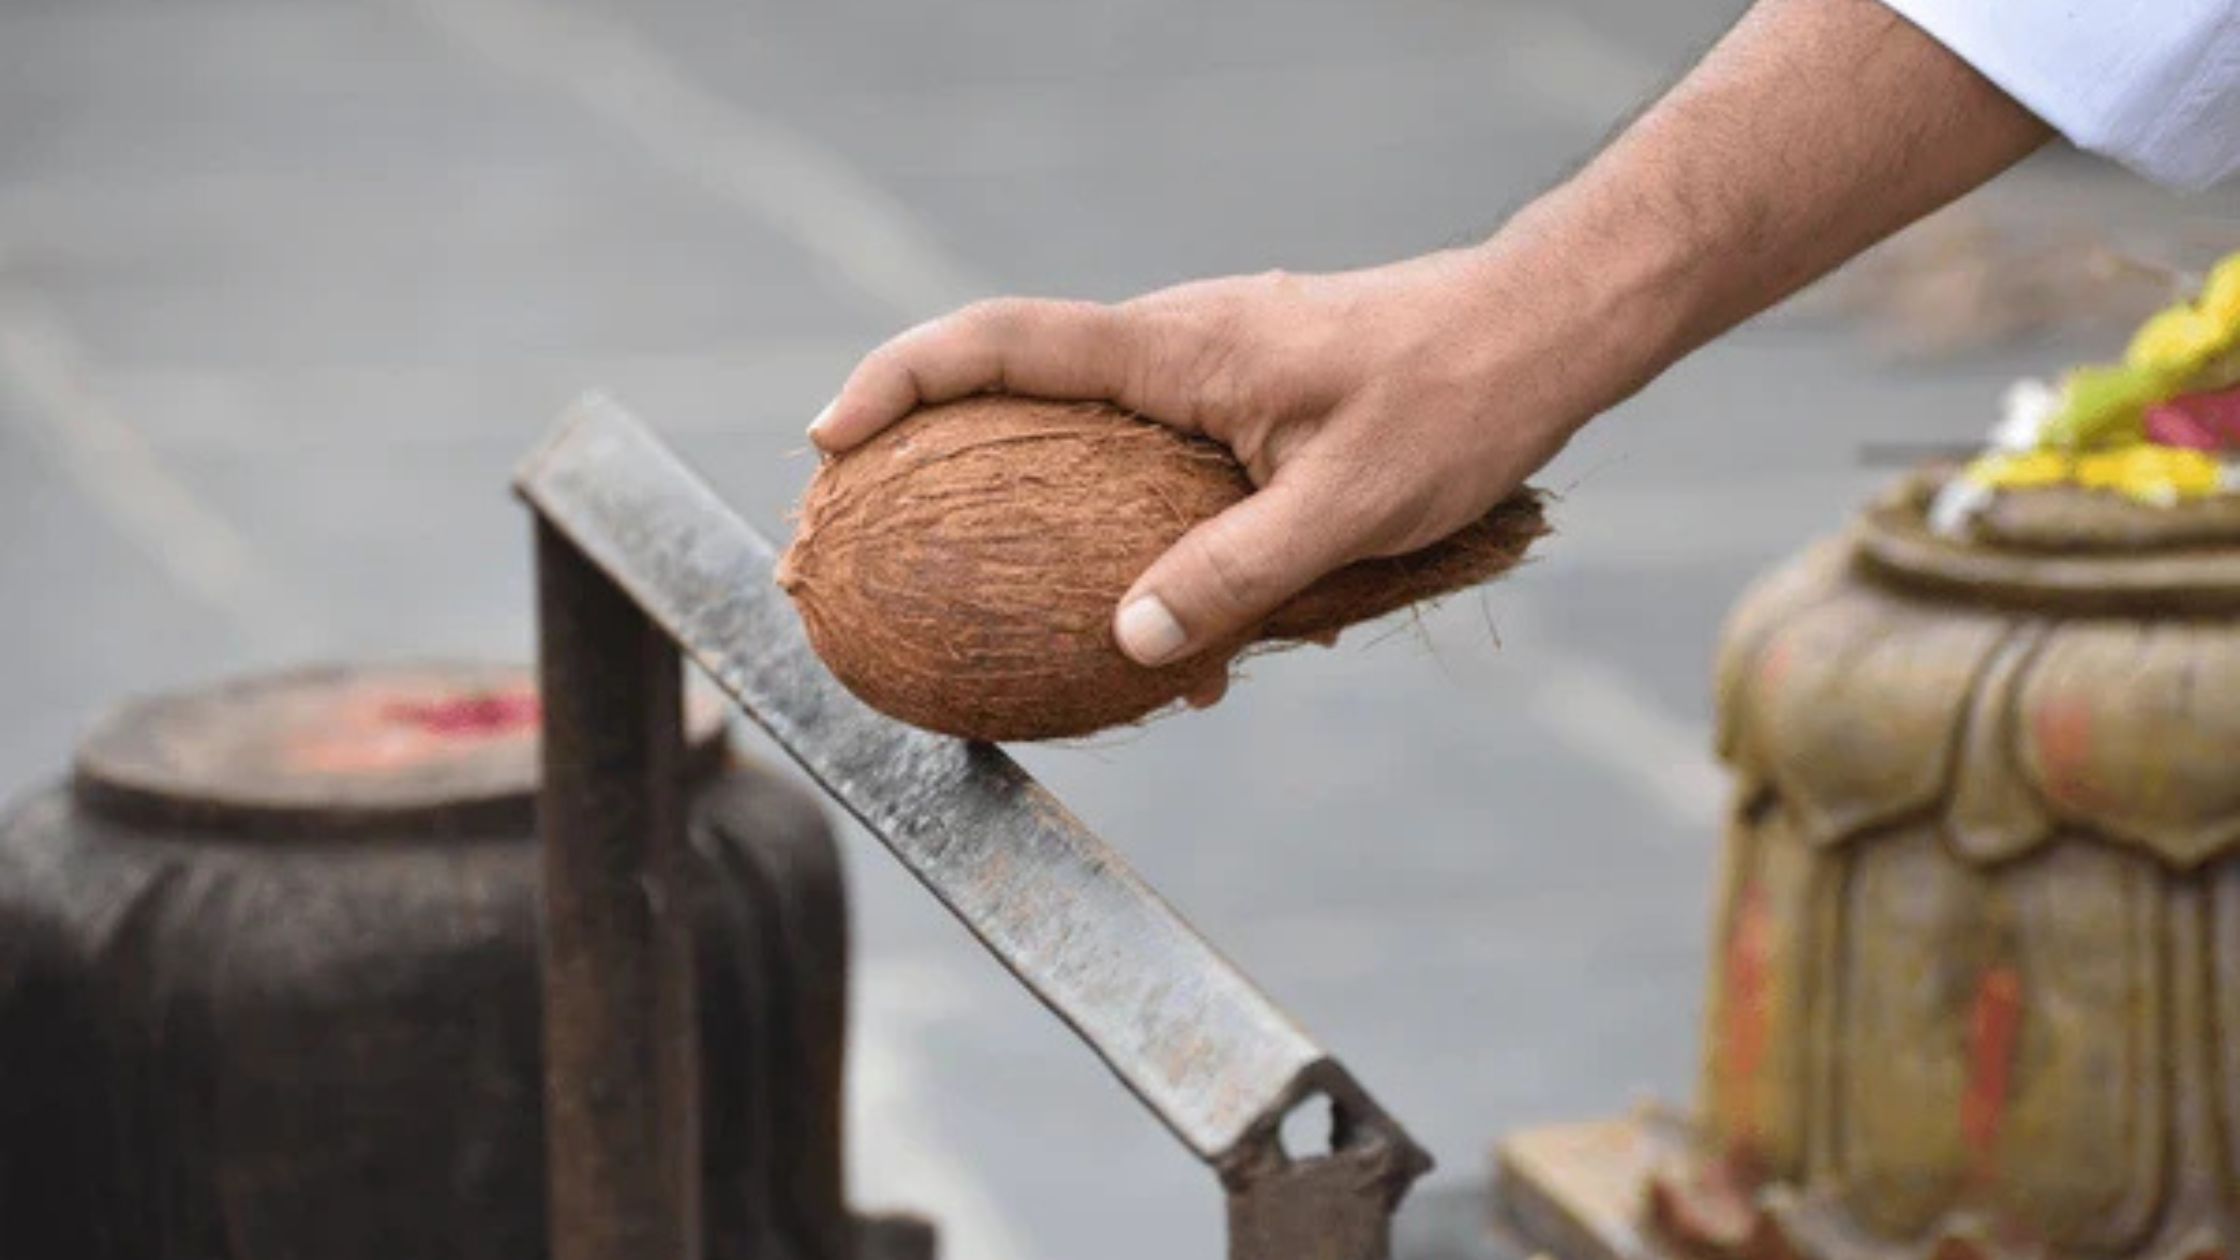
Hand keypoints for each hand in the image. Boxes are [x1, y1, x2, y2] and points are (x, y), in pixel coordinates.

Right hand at [809, 237, 1670, 677]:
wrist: (1546, 331)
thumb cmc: (1456, 401)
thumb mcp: (1348, 507)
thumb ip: (1235, 575)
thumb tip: (1131, 648)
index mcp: (1177, 351)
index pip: (1003, 344)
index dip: (902, 383)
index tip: (830, 437)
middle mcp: (1178, 346)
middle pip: (1021, 382)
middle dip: (938, 447)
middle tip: (878, 528)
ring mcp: (1213, 370)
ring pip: (1093, 434)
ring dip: (1046, 508)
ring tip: (1029, 613)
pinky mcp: (1252, 398)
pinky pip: (1160, 461)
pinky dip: (1136, 529)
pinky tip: (1188, 631)